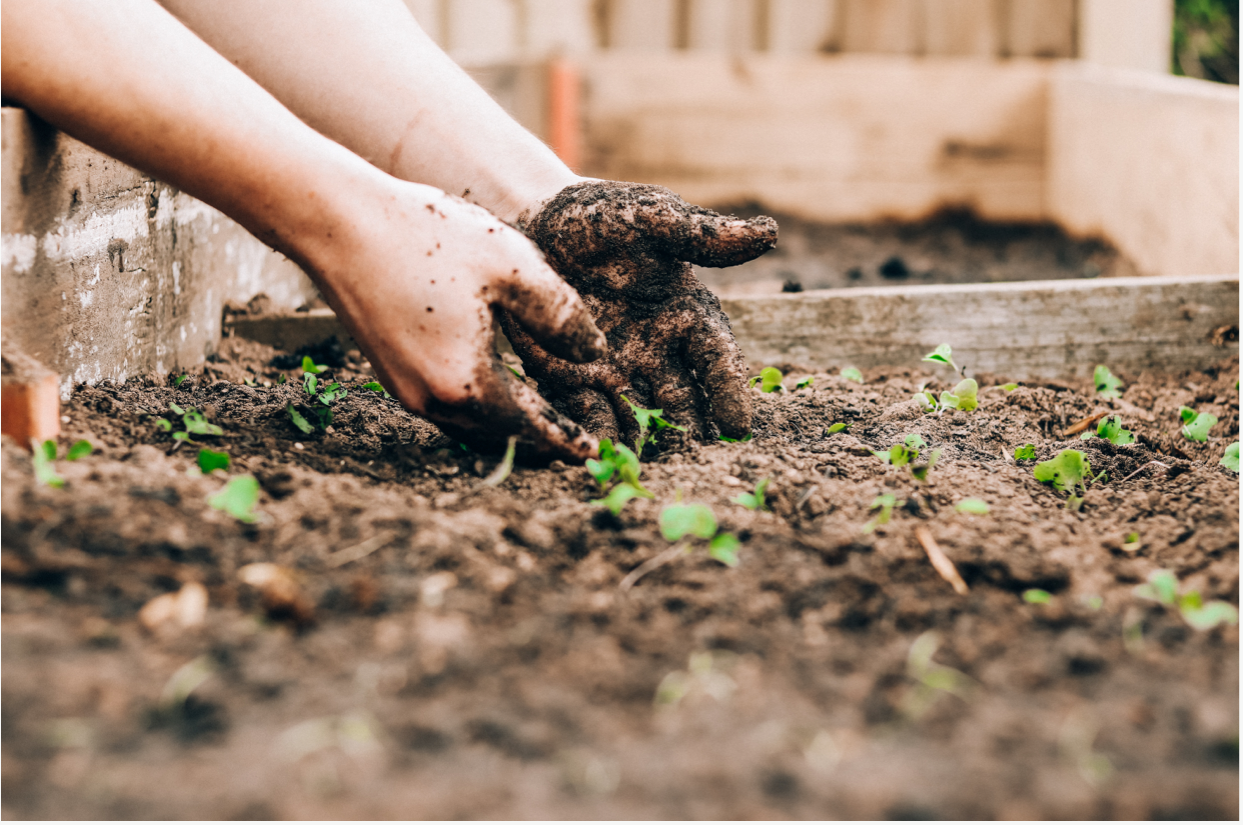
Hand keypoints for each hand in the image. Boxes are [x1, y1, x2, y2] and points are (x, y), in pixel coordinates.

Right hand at [309, 181, 605, 460]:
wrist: (338, 223)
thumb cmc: (427, 237)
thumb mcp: (513, 266)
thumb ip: (561, 316)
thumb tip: (595, 354)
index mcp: (467, 383)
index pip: (530, 427)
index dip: (565, 440)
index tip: (592, 454)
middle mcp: (432, 400)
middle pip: (499, 436)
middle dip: (539, 440)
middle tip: (575, 442)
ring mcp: (405, 390)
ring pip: (470, 425)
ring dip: (508, 426)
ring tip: (543, 419)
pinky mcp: (390, 372)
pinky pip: (447, 406)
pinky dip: (479, 407)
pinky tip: (496, 387)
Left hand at [501, 181, 776, 448]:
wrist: (535, 221)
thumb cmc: (602, 216)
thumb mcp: (651, 217)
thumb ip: (702, 234)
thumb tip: (769, 233)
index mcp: (687, 314)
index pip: (716, 358)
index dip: (729, 390)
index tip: (738, 425)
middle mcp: (658, 350)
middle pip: (683, 400)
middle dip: (691, 432)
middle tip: (698, 464)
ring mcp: (616, 369)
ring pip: (640, 416)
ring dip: (646, 444)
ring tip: (651, 472)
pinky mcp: (572, 378)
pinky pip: (588, 413)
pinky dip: (596, 435)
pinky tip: (598, 457)